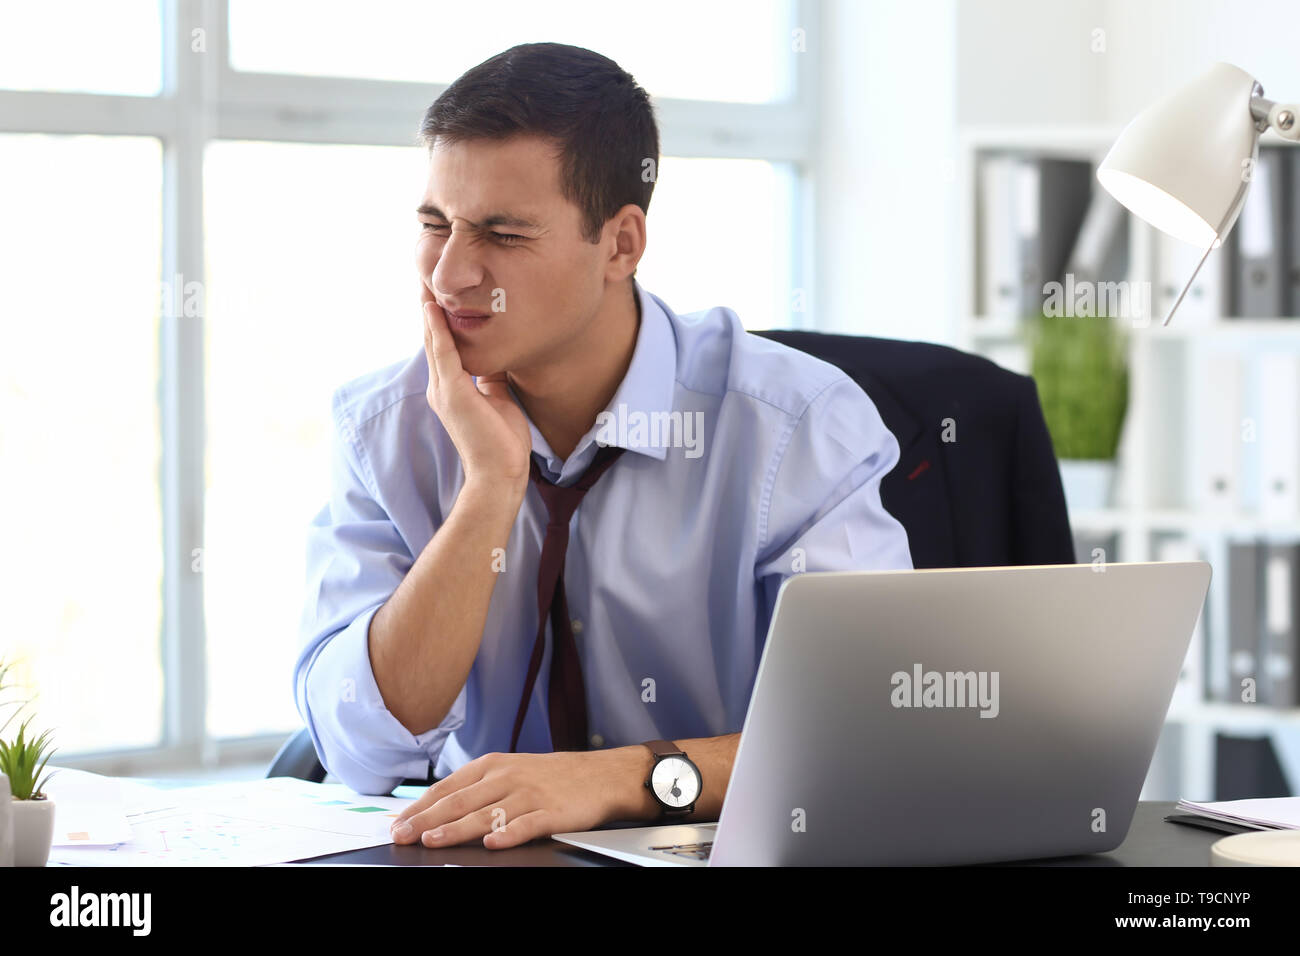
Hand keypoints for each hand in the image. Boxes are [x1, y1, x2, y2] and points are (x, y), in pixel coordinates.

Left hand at [388, 749, 644, 848]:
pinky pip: (527, 825)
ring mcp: (530, 794)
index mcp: (493, 766)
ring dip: (457, 828)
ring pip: (486, 814)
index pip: (448, 787)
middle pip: (460, 801)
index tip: (397, 823)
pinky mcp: (552, 812)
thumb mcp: (511, 770)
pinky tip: (493, 844)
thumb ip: (476, 787)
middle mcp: (508, 777)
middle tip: (402, 836)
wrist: (601, 775)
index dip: (420, 806)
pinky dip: (508, 834)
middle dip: (427, 820)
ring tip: (433, 841)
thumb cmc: (552, 776)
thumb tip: (435, 808)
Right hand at [420, 275, 531, 493]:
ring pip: (432, 341)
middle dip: (429, 308)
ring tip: (424, 282)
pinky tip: (433, 308)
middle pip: (432, 338)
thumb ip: (491, 377)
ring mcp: (444, 390)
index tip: (440, 292)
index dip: (439, 319)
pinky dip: (437, 330)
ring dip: (428, 311)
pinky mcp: (453, 393)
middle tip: (425, 276)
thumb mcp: (498, 398)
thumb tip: (497, 357)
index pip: (442, 346)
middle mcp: (441, 386)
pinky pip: (443, 354)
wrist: (500, 473)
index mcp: (451, 388)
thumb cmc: (501, 442)